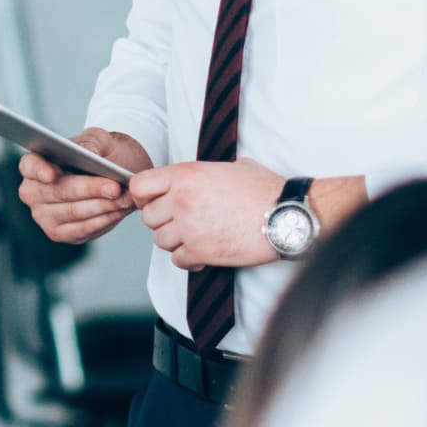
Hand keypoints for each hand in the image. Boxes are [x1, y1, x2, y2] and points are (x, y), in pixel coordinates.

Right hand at [17, 129, 152, 243]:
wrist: (116, 175)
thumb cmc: (102, 155)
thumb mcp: (101, 140)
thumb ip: (92, 143)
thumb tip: (88, 154)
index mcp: (34, 163)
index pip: (30, 166)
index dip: (39, 170)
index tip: (52, 175)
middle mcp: (33, 191)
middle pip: (58, 192)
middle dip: (90, 190)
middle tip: (116, 188)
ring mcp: (43, 215)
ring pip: (73, 212)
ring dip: (103, 206)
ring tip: (126, 198)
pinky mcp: (60, 233)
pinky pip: (82, 229)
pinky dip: (104, 220)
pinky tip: (120, 211)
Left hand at [129, 161, 367, 270]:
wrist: (286, 215)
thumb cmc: (267, 190)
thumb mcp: (234, 167)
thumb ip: (208, 172)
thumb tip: (206, 176)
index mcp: (187, 174)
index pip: (139, 185)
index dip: (142, 196)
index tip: (152, 202)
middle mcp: (182, 199)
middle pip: (149, 218)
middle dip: (163, 222)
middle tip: (183, 223)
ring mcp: (190, 227)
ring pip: (161, 241)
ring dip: (176, 242)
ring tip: (197, 237)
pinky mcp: (201, 251)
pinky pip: (178, 260)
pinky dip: (189, 259)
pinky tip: (205, 252)